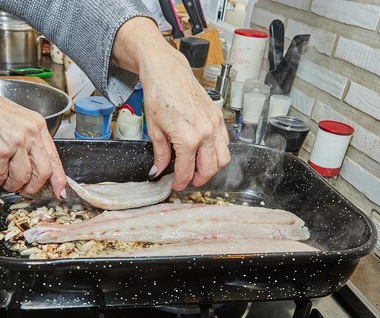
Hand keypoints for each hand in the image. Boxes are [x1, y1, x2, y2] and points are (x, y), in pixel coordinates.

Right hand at [0, 77, 65, 196]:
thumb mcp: (15, 119)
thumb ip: (29, 138)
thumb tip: (36, 162)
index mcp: (37, 124)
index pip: (54, 157)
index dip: (58, 178)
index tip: (60, 190)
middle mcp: (30, 132)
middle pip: (43, 171)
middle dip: (34, 186)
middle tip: (25, 189)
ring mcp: (15, 141)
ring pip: (23, 177)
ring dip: (13, 184)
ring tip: (5, 180)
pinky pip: (2, 175)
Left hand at [112, 18, 230, 190]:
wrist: (166, 71)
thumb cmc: (158, 94)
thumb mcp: (154, 129)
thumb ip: (160, 153)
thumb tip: (158, 170)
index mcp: (187, 139)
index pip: (187, 170)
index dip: (181, 182)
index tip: (177, 186)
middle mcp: (205, 133)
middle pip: (210, 168)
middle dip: (200, 178)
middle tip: (189, 180)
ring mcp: (215, 124)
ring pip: (223, 157)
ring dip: (213, 167)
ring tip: (200, 168)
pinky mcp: (218, 116)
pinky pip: (225, 141)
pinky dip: (218, 151)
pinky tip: (206, 151)